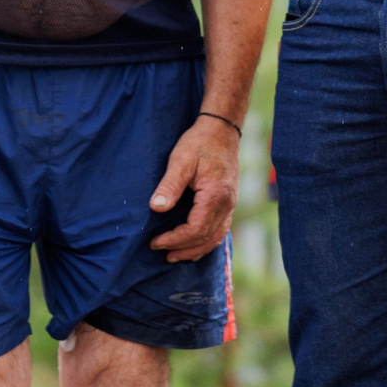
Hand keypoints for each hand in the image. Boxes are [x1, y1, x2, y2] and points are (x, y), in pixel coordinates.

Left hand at [148, 115, 241, 261]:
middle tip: (159, 250)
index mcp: (215, 196)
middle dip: (182, 248)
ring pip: (215, 237)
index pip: (195, 229)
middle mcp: (227, 204)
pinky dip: (206, 241)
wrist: (221, 130)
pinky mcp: (228, 202)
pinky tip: (193, 245)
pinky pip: (220, 230)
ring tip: (174, 255)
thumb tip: (157, 208)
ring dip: (195, 249)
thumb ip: (169, 186)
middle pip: (206, 238)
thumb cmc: (199, 143)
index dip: (175, 240)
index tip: (155, 242)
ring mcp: (230, 205)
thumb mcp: (180, 161)